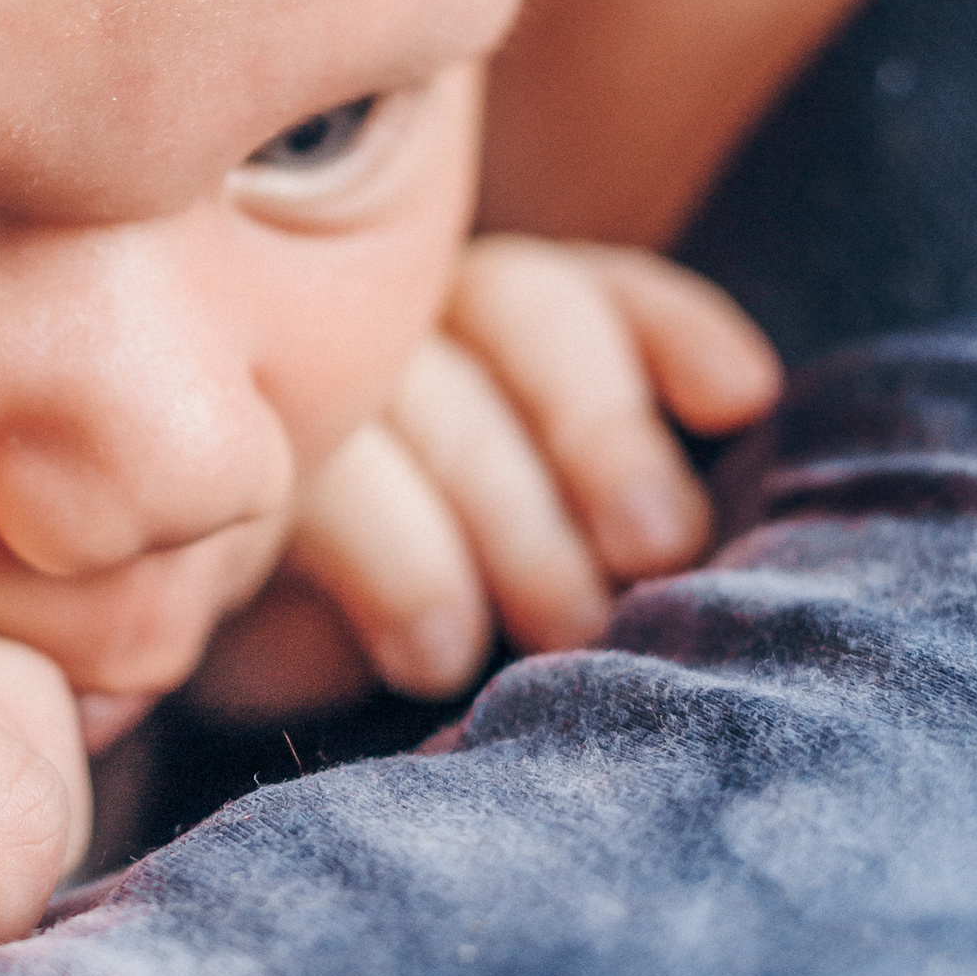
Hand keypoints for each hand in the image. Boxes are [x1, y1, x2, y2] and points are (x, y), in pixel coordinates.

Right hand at [190, 239, 782, 721]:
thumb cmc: (426, 633)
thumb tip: (703, 549)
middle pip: (517, 310)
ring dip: (501, 516)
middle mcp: (395, 320)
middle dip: (604, 431)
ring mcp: (306, 377)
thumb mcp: (552, 569)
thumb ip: (616, 526)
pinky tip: (434, 653)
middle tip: (655, 554)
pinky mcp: (236, 468)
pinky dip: (398, 566)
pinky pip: (322, 490)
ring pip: (424, 391)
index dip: (671, 329)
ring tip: (564, 628)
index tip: (745, 399)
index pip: (592, 290)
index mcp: (491, 330)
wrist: (231, 685)